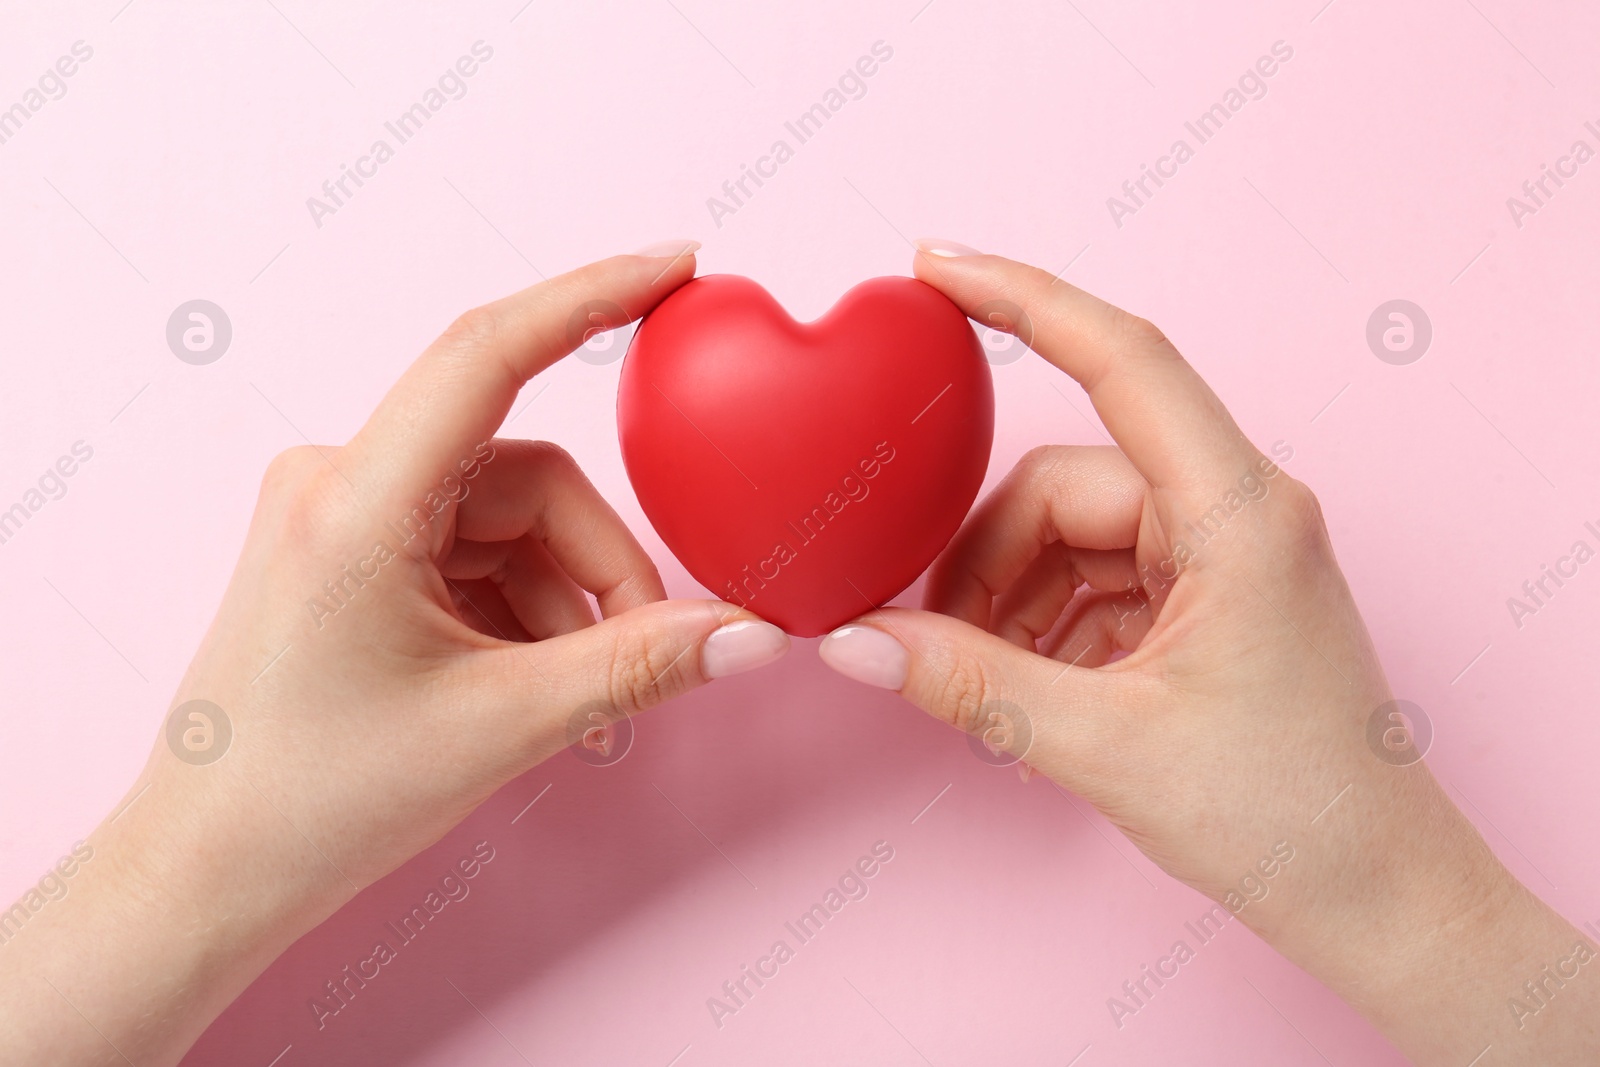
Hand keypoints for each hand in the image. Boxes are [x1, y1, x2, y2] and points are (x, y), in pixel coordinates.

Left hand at [0, 249, 790, 1066]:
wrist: (208, 874)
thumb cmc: (314, 800)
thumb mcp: (499, 727)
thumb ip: (637, 666)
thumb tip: (751, 634)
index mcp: (356, 499)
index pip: (488, 352)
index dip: (592, 296)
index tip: (677, 267)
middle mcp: (340, 482)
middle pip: (531, 478)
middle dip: (600, 569)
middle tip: (642, 660)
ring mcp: (341, 515)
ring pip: (511, 520)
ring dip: (564, 602)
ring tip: (570, 703)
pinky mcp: (352, 551)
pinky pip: (476, 550)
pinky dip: (523, 609)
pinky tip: (525, 687)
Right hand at [818, 244, 1598, 1064]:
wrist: (1378, 899)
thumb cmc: (1291, 817)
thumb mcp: (1108, 747)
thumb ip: (971, 685)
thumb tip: (854, 643)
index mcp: (1237, 511)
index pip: (1123, 357)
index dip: (1023, 298)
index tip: (937, 268)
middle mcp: (1235, 511)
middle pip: (1064, 484)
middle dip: (985, 559)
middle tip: (930, 640)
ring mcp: (1222, 555)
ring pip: (1071, 535)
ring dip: (1011, 603)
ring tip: (991, 686)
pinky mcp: (1209, 599)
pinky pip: (1096, 579)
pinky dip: (1047, 627)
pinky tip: (1034, 694)